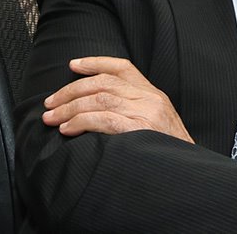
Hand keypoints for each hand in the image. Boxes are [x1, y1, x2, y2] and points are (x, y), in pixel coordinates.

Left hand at [41, 56, 193, 142]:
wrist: (186, 173)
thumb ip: (133, 111)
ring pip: (100, 98)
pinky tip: (68, 129)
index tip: (73, 65)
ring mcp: (146, 112)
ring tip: (52, 118)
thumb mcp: (156, 124)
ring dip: (70, 108)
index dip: (96, 63)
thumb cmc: (167, 152)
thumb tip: (96, 110)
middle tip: (50, 103)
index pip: (122, 68)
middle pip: (104, 82)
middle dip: (71, 90)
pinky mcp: (139, 129)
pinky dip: (81, 121)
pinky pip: (104, 119)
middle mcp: (150, 98)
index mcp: (154, 94)